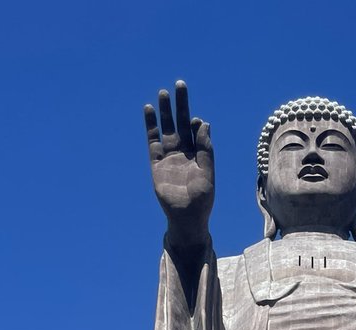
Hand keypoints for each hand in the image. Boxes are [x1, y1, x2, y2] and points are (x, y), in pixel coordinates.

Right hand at [145, 80, 213, 252]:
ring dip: (165, 112)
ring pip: (166, 129)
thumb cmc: (201, 201)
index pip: (197, 132)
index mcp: (198, 155)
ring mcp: (169, 157)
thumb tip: (204, 123)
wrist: (186, 219)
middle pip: (181, 123)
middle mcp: (184, 153)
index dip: (196, 124)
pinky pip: (152, 142)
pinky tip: (148, 111)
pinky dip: (150, 126)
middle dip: (180, 105)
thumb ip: (206, 150)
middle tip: (180, 84)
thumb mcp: (208, 174)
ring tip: (163, 93)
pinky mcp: (156, 164)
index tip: (196, 121)